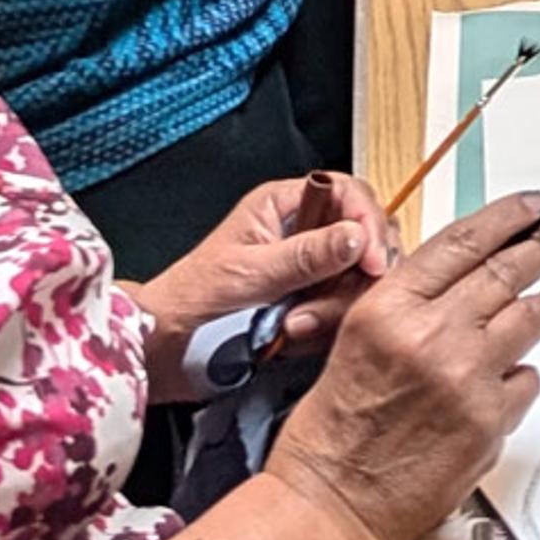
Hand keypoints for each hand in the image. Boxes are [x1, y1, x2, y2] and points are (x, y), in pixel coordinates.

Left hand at [135, 165, 390, 382]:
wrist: (166, 346)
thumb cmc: (191, 299)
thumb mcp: (250, 274)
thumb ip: (306, 256)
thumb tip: (357, 236)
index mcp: (283, 204)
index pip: (349, 194)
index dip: (367, 224)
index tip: (373, 262)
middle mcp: (302, 231)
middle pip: (363, 238)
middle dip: (354, 276)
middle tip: (332, 303)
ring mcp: (308, 269)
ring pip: (357, 278)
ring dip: (335, 306)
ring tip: (296, 325)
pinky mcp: (309, 301)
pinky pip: (341, 308)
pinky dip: (327, 325)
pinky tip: (296, 335)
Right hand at [266, 190, 539, 539]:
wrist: (330, 505)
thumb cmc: (331, 434)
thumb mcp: (355, 342)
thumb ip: (410, 307)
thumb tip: (465, 283)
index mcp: (389, 308)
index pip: (463, 242)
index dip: (506, 217)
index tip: (533, 205)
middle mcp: (432, 334)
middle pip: (508, 270)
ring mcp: (467, 377)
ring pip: (531, 318)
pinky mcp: (490, 420)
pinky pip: (526, 381)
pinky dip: (521, 377)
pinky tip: (507, 382)